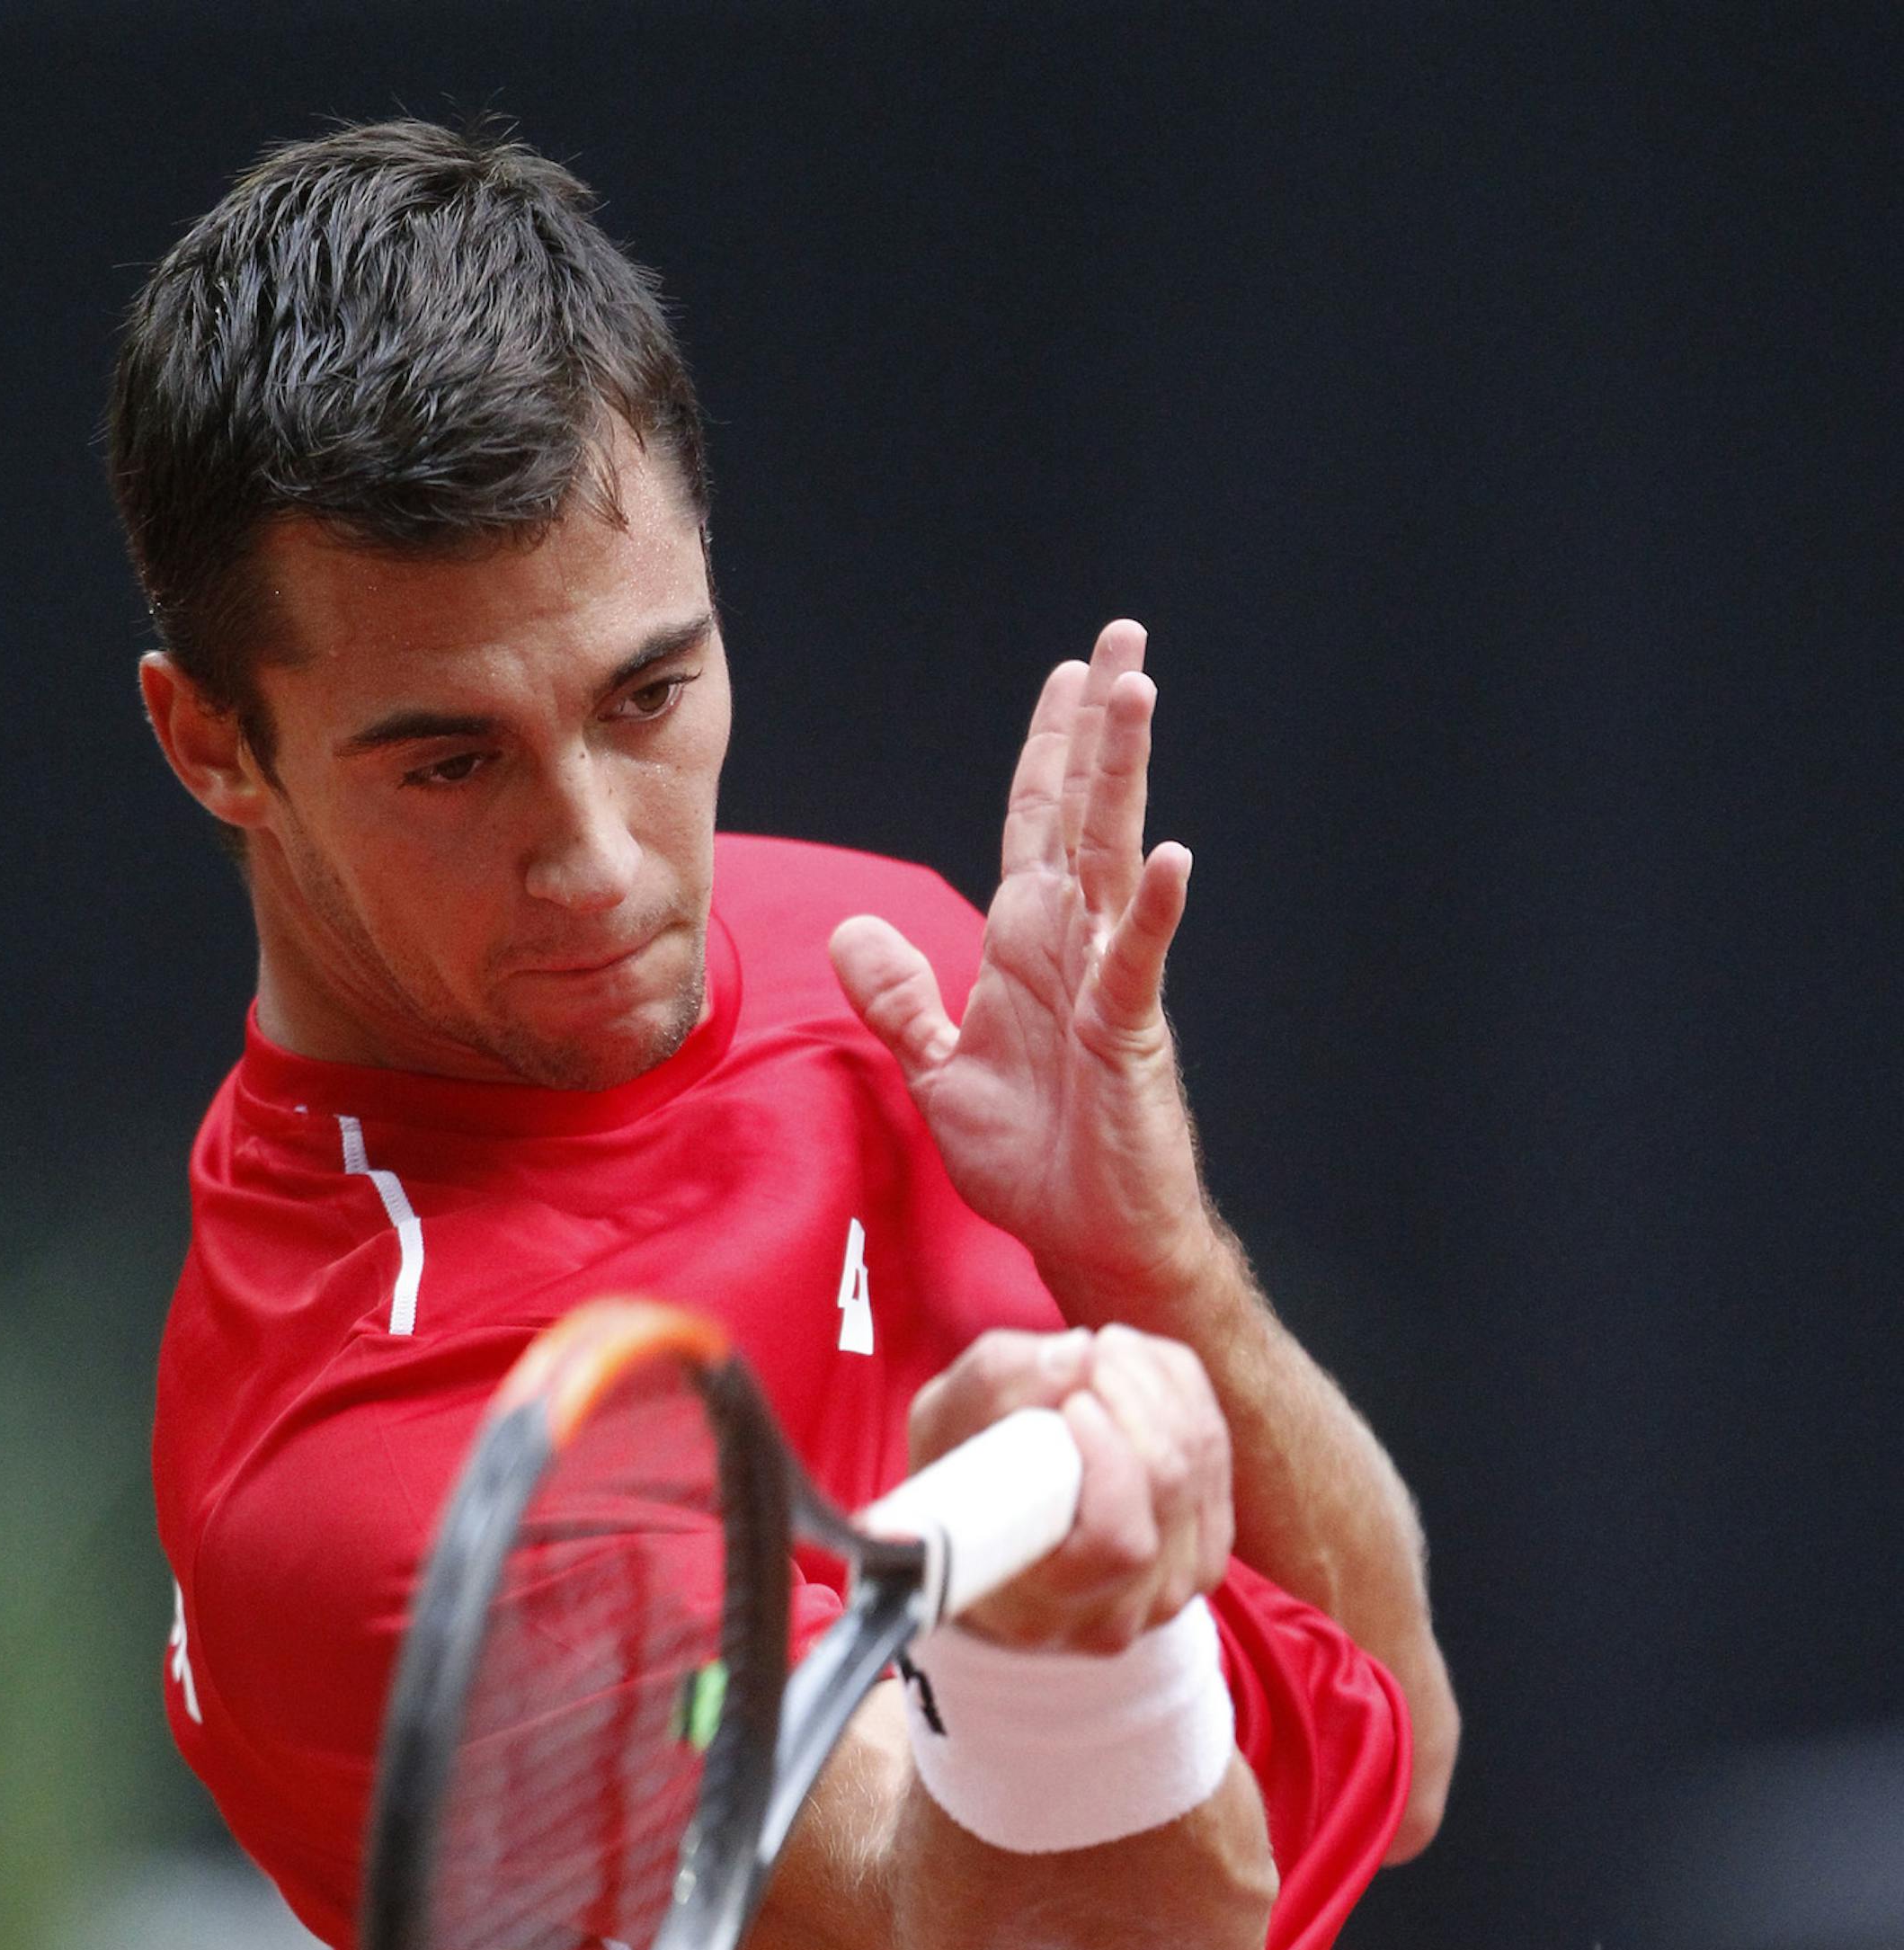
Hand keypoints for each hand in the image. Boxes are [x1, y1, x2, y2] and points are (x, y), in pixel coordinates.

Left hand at [829, 623, 1215, 1312]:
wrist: (1087, 1239)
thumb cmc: (1034, 1161)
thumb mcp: (939, 1071)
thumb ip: (899, 999)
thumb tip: (852, 930)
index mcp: (1028, 946)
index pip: (1037, 825)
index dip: (1049, 751)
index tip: (1068, 676)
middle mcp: (1072, 947)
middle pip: (1084, 814)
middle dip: (1099, 728)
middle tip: (1123, 641)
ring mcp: (1106, 985)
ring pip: (1112, 859)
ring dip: (1123, 778)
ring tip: (1136, 696)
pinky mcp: (1128, 1037)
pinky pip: (1137, 963)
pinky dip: (1149, 912)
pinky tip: (1167, 858)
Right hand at [906, 1323, 1232, 1652]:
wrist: (988, 1542)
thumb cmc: (955, 1488)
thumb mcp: (941, 1430)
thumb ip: (993, 1386)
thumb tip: (1077, 1353)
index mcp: (1038, 1606)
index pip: (1116, 1542)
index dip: (1110, 1460)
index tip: (1073, 1403)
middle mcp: (1114, 1615)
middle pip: (1169, 1486)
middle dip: (1137, 1395)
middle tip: (1093, 1351)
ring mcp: (1170, 1592)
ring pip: (1202, 1464)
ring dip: (1159, 1386)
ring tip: (1106, 1351)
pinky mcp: (1204, 1555)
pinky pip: (1218, 1457)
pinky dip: (1184, 1398)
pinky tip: (1136, 1375)